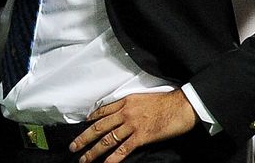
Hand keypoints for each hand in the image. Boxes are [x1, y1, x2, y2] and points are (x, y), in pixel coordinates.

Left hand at [70, 90, 196, 162]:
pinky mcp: (142, 136)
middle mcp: (125, 113)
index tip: (81, 126)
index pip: (102, 111)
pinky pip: (123, 149)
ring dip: (94, 151)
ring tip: (84, 159)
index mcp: (125, 102)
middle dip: (84, 137)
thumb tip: (119, 114)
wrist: (181, 106)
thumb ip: (129, 106)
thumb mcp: (141, 99)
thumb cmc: (164, 102)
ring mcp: (132, 125)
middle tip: (73, 146)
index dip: (90, 120)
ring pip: (107, 139)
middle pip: (99, 126)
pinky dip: (113, 158)